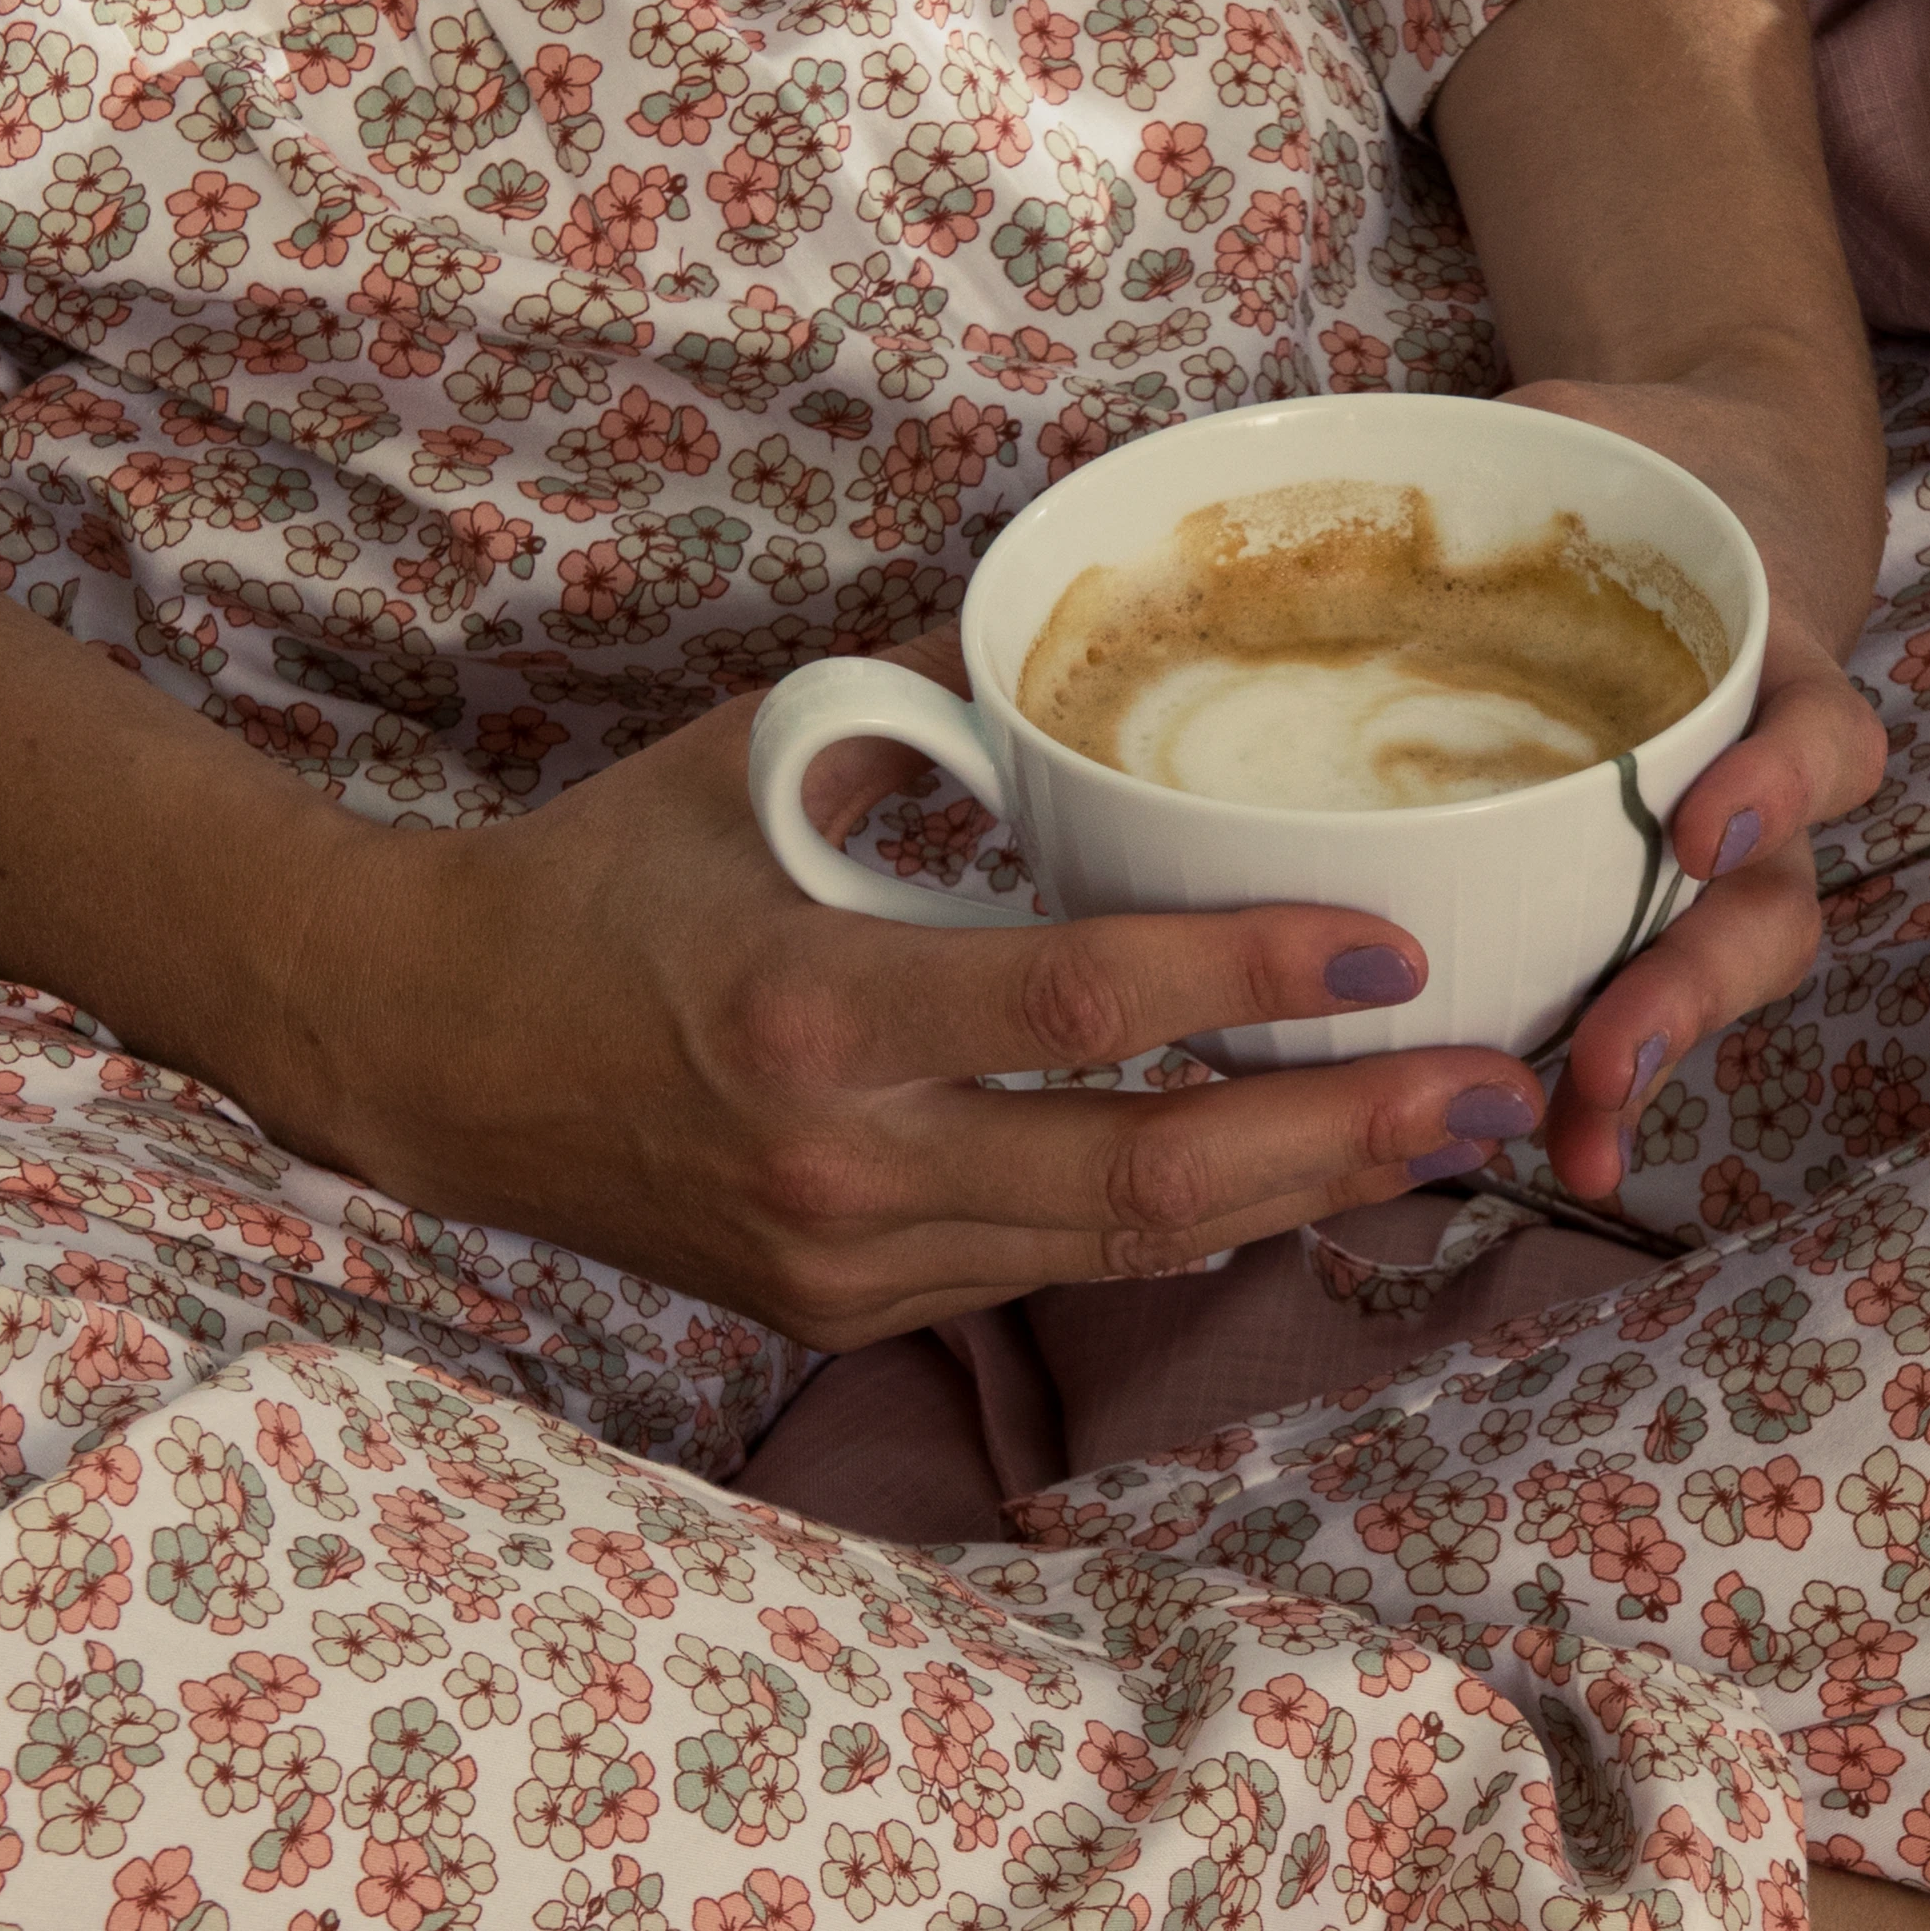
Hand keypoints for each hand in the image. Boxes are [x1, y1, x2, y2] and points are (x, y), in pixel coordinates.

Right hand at [289, 662, 1548, 1349]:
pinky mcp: (854, 1309)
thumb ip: (940, 707)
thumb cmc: (596, 884)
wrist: (430, 1060)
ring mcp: (852, 1263)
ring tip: (1448, 1136)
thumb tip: (1103, 621)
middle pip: (1152, 1176)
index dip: (1253, 971)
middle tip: (1500, 1087)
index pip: (1086, 1002)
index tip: (1391, 940)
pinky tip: (1296, 1169)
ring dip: (1303, 1194)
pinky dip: (1187, 1219)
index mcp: (818, 1013)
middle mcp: (847, 1166)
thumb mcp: (760, 762)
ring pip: (1126, 1247)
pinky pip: (1056, 1267)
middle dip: (1349, 1138)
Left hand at [1499, 365, 1886, 1209]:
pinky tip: (1534, 1144)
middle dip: (1693, 989)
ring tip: (1577, 1141)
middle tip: (1615, 1055)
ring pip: (1719, 978)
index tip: (1704, 820)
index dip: (1776, 780)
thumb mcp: (1573, 436)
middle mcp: (1760, 781)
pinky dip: (1596, 1074)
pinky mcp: (1642, 898)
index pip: (1818, 733)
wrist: (1695, 493)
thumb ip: (1496, 444)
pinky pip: (1640, 992)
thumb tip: (1307, 466)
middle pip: (1772, 908)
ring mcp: (1714, 857)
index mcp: (1772, 666)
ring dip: (1648, 1063)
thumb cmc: (1618, 475)